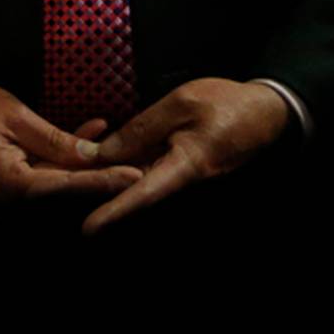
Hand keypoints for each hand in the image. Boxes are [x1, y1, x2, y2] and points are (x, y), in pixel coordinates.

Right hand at [0, 82, 142, 202]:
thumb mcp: (13, 116)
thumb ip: (53, 139)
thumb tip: (89, 154)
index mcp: (11, 185)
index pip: (68, 185)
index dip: (104, 180)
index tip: (134, 176)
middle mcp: (12, 194)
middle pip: (67, 186)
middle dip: (104, 174)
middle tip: (140, 163)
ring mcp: (10, 187)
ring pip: (59, 175)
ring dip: (90, 160)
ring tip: (126, 145)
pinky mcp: (9, 176)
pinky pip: (44, 166)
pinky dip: (67, 150)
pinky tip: (94, 129)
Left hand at [78, 78, 290, 234]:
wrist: (264, 111)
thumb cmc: (227, 104)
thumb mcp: (181, 105)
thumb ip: (141, 129)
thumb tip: (101, 153)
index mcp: (185, 168)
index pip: (142, 196)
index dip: (114, 213)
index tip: (88, 230)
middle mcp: (181, 180)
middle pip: (134, 190)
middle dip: (101, 188)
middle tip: (69, 178)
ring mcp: (180, 176)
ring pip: (138, 179)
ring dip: (111, 174)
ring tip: (82, 163)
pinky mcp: (180, 168)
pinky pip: (148, 169)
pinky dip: (127, 162)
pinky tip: (110, 152)